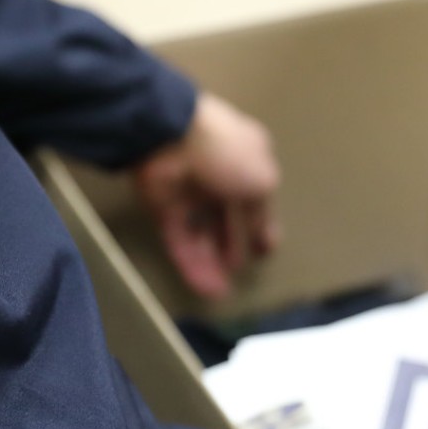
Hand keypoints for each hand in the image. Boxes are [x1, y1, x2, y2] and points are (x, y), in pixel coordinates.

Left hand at [131, 92, 280, 300]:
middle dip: (231, 246)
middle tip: (238, 270)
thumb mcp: (261, 180)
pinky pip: (179, 240)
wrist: (170, 137)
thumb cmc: (226, 153)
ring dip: (211, 263)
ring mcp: (188, 193)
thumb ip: (261, 211)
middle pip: (224, 219)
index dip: (260, 224)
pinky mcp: (163, 209)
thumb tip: (262, 233)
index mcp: (244, 161)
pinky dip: (191, 263)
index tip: (264, 249)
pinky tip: (205, 286)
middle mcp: (216, 177)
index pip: (254, 197)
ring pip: (200, 234)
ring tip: (220, 291)